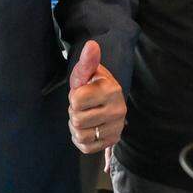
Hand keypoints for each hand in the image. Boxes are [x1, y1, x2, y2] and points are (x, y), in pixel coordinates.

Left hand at [67, 40, 125, 154]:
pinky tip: (88, 127)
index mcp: (112, 90)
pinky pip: (85, 147)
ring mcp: (117, 128)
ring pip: (80, 135)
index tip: (82, 92)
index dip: (73, 96)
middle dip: (75, 112)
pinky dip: (81, 139)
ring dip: (77, 126)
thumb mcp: (87, 72)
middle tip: (84, 106)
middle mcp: (118, 110)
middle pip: (77, 120)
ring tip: (85, 115)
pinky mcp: (112, 141)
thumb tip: (91, 45)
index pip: (76, 100)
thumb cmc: (92, 83)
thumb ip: (87, 61)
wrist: (107, 99)